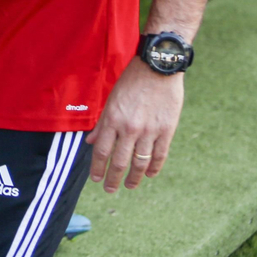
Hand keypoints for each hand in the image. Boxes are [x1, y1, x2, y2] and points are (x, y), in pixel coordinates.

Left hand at [86, 57, 183, 191]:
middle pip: (119, 162)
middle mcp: (130, 128)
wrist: (158, 67)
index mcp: (113, 119)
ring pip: (140, 163)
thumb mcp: (111, 100)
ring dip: (134, 178)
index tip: (95, 179)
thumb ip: (102, 124)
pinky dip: (153, 168)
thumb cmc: (132, 81)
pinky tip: (149, 175)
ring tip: (130, 186)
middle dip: (113, 179)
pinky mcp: (166, 130)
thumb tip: (90, 142)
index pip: (101, 152)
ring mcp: (149, 131)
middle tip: (110, 189)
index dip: (97, 168)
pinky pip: (159, 156)